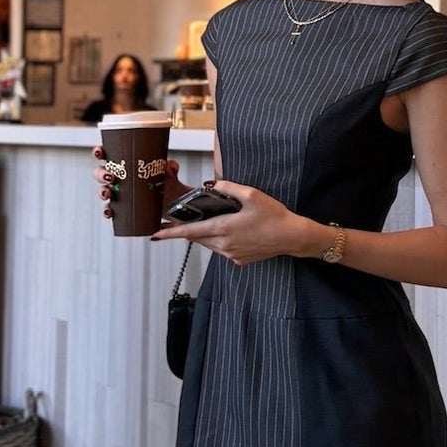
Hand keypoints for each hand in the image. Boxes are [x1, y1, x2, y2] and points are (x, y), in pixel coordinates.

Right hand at [94, 150, 186, 218]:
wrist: (171, 201)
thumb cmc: (165, 180)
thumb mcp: (169, 172)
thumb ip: (171, 167)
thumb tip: (169, 167)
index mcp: (125, 163)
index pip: (107, 154)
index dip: (99, 152)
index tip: (99, 152)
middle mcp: (118, 176)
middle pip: (100, 172)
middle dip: (100, 173)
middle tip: (111, 176)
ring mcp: (118, 192)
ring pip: (103, 190)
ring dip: (102, 191)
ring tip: (109, 193)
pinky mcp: (121, 207)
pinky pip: (109, 209)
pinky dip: (106, 211)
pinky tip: (109, 213)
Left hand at [150, 180, 311, 264]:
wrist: (291, 237)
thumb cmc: (274, 215)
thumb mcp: (252, 194)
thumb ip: (228, 188)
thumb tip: (212, 185)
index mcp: (224, 228)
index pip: (190, 232)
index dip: (171, 233)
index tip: (156, 234)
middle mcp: (224, 245)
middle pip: (197, 238)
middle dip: (188, 230)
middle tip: (179, 222)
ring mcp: (232, 255)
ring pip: (209, 245)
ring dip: (205, 235)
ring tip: (209, 223)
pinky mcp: (239, 260)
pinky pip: (222, 250)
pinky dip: (220, 241)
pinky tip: (232, 232)